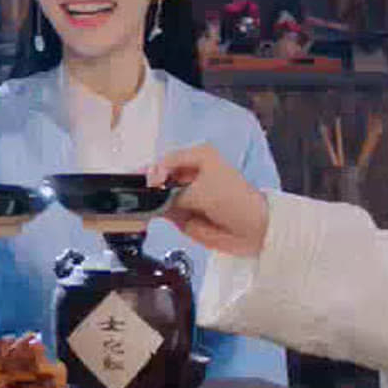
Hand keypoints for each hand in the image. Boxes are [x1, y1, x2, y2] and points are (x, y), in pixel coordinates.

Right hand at [147, 144, 270, 255]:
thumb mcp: (200, 193)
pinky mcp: (184, 212)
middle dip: (147, 183)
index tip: (149, 184)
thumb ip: (172, 195)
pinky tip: (146, 213)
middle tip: (135, 192)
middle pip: (159, 174)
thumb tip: (152, 201)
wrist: (253, 230)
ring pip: (158, 193)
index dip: (154, 171)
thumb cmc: (233, 201)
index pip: (166, 159)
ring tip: (139, 203)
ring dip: (148, 198)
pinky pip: (163, 209)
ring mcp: (185, 193)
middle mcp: (190, 172)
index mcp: (198, 157)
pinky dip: (154, 211)